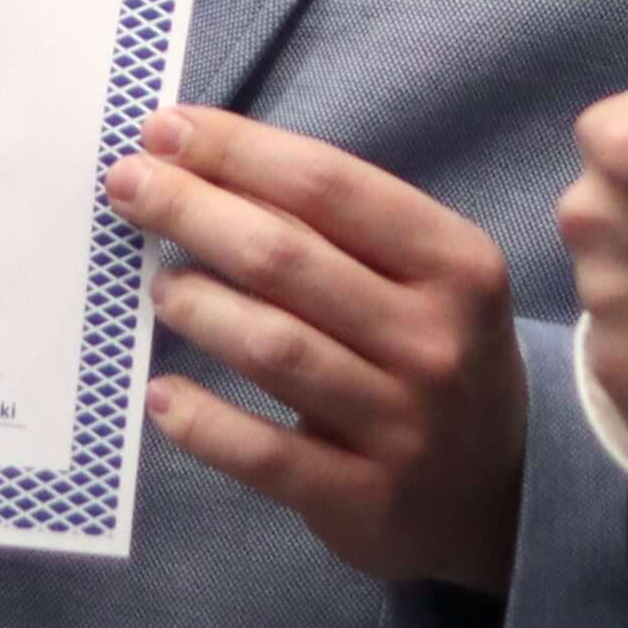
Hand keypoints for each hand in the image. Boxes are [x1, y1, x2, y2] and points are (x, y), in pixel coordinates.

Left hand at [105, 105, 526, 591]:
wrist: (498, 491)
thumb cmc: (432, 352)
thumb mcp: (424, 278)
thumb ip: (336, 226)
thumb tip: (203, 164)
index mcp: (455, 263)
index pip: (330, 186)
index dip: (237, 151)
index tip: (164, 129)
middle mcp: (435, 340)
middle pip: (287, 258)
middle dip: (193, 210)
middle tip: (129, 186)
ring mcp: (402, 424)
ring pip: (274, 348)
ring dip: (197, 306)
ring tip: (160, 286)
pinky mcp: (364, 499)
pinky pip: (265, 454)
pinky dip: (204, 421)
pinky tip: (162, 395)